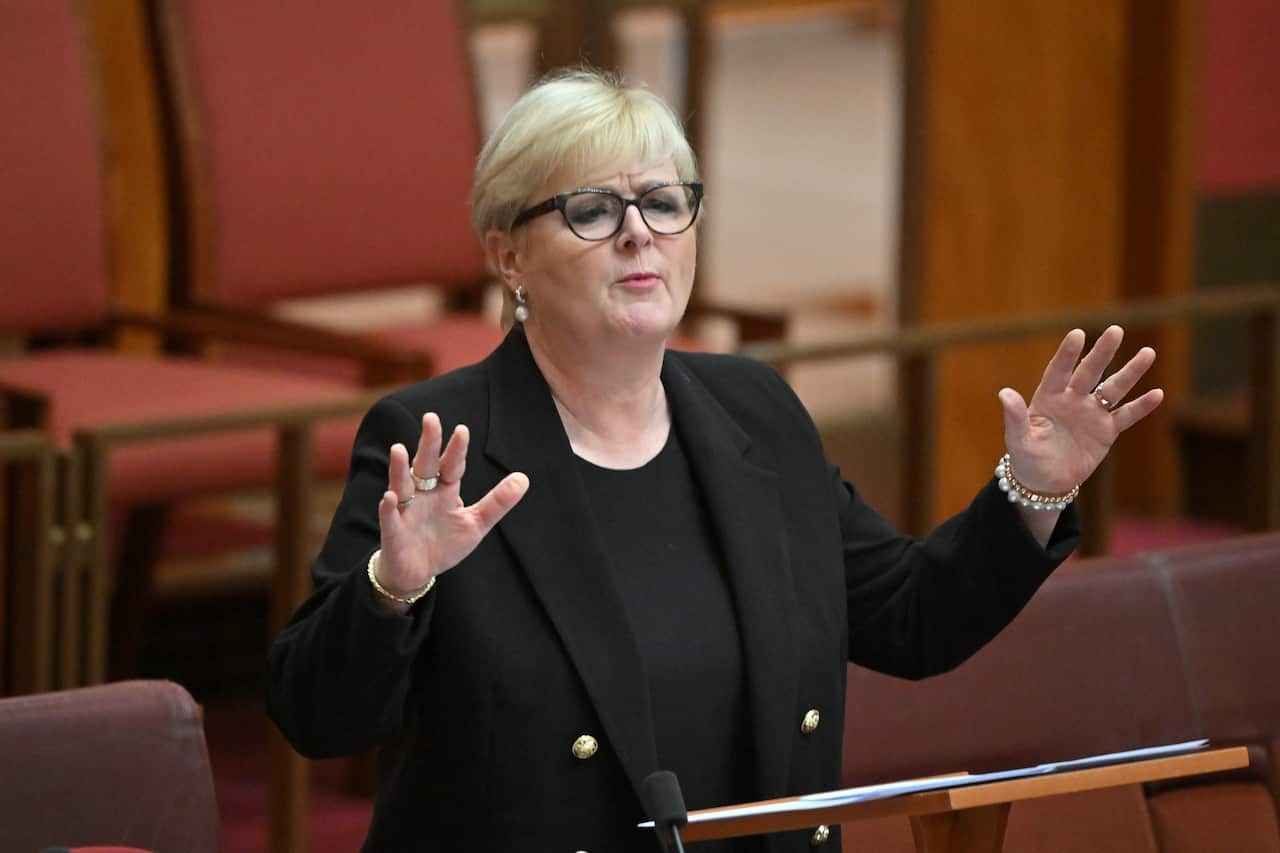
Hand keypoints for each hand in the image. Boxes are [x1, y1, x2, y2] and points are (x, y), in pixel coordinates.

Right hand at [374, 413, 528, 602]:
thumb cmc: (444, 544)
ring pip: (402, 485)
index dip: (456, 450)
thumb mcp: (476, 523)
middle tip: (431, 419)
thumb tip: (524, 478)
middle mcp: (423, 495)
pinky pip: (390, 517)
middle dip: (429, 444)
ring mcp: (406, 511)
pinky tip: (390, 497)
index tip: (462, 430)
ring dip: (400, 469)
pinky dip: (388, 508)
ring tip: (400, 450)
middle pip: (425, 465)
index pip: (452, 466)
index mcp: (445, 492)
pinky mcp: (393, 532)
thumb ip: (497, 502)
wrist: (417, 572)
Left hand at [998, 326, 1163, 494]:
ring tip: (1148, 352)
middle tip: (1116, 330)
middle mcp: (1072, 399)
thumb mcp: (1017, 439)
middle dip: (1102, 353)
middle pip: (1090, 372)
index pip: (1058, 371)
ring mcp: (1091, 413)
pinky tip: (1157, 393)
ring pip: (1113, 389)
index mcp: (1048, 397)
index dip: (1067, 354)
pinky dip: (1141, 407)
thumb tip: (1004, 393)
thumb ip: (1015, 417)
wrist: (1044, 481)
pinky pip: (1125, 416)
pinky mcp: (1106, 431)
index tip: (1077, 334)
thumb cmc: (1026, 457)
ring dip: (1130, 372)